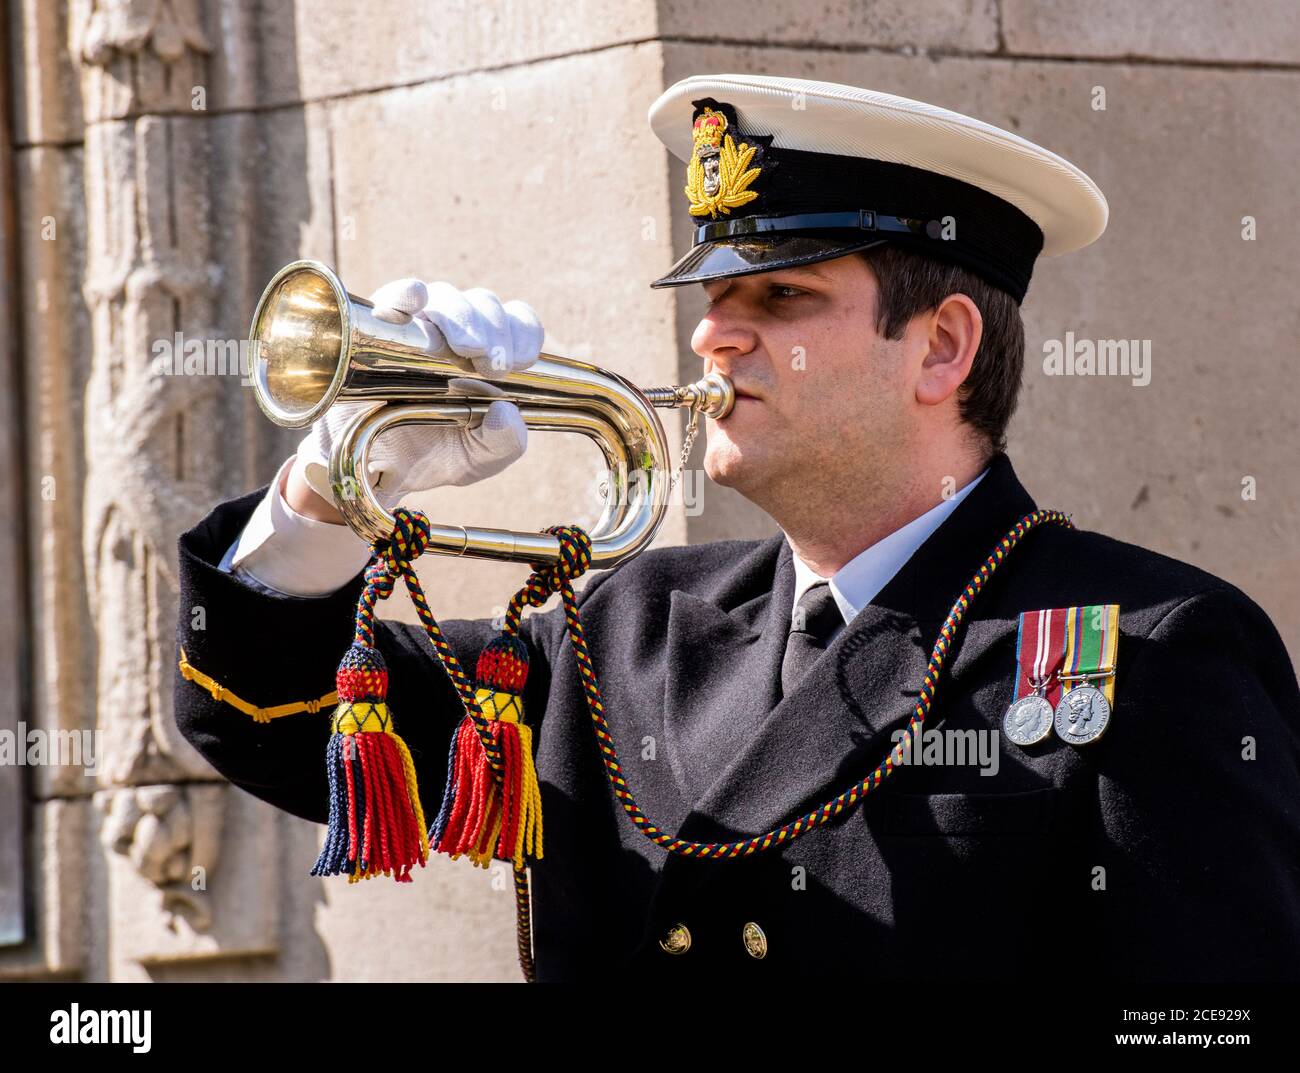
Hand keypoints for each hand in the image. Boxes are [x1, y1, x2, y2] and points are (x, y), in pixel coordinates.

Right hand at [290, 278, 543, 514]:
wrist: (376, 471)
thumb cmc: (432, 457)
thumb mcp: (478, 460)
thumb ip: (504, 443)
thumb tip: (507, 412)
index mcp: (490, 354)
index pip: (517, 322)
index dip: (523, 333)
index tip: (519, 363)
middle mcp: (458, 333)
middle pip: (483, 305)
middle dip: (494, 330)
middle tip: (494, 364)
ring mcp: (418, 326)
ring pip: (446, 298)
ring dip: (460, 317)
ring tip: (465, 349)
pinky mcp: (378, 327)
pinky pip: (393, 298)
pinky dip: (406, 294)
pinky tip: (416, 299)